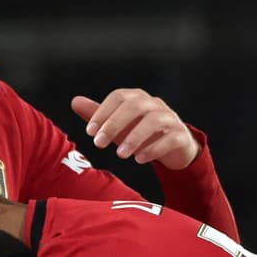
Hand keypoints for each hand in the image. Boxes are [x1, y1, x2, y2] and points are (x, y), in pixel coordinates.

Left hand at [71, 90, 200, 169]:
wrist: (173, 146)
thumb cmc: (140, 132)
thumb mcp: (117, 124)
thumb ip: (97, 114)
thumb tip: (75, 101)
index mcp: (137, 98)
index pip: (118, 97)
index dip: (102, 112)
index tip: (89, 132)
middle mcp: (154, 104)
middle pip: (135, 106)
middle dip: (114, 124)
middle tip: (99, 144)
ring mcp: (170, 119)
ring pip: (153, 121)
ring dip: (134, 138)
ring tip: (120, 155)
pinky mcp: (181, 135)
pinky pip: (169, 138)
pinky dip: (153, 149)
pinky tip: (139, 159)